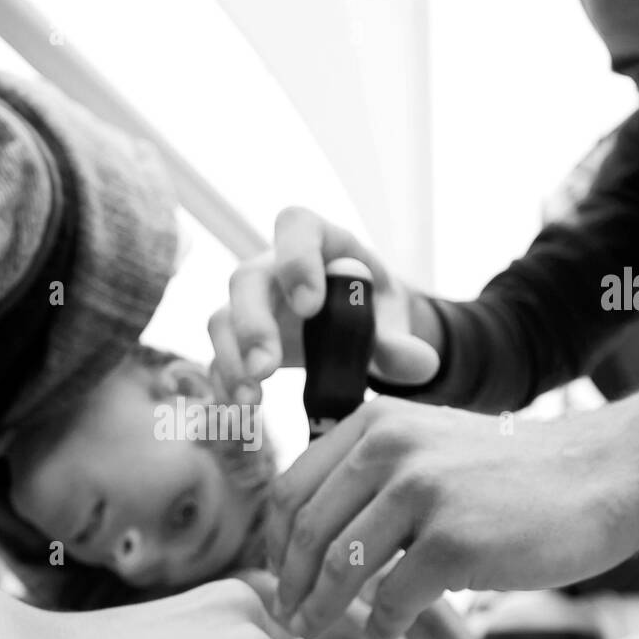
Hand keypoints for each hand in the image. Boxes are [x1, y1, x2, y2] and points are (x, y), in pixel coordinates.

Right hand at [209, 206, 440, 405]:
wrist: (353, 326)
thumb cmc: (370, 308)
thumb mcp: (392, 319)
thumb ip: (402, 341)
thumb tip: (420, 364)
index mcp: (318, 241)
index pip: (296, 228)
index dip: (296, 260)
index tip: (309, 307)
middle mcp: (273, 266)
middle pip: (246, 279)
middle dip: (252, 325)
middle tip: (267, 369)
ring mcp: (249, 303)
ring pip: (221, 318)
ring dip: (231, 360)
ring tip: (251, 399)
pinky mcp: (236, 339)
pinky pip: (218, 357)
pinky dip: (225, 384)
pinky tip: (240, 411)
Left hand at [266, 393, 638, 638]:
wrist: (598, 475)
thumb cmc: (510, 473)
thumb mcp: (428, 443)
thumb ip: (372, 470)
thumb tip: (305, 527)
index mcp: (374, 423)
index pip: (292, 489)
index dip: (275, 543)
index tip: (279, 576)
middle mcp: (389, 448)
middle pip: (307, 532)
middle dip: (291, 586)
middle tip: (290, 618)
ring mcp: (421, 492)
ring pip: (342, 568)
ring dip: (323, 613)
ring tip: (321, 637)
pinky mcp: (453, 541)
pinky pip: (392, 599)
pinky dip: (382, 629)